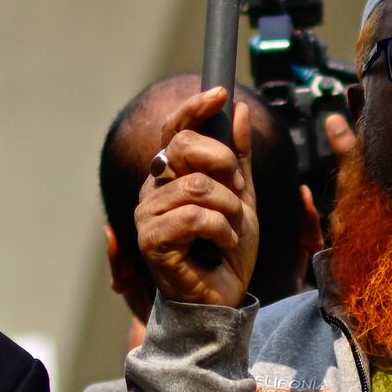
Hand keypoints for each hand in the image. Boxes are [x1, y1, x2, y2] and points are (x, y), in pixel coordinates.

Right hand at [130, 87, 257, 310]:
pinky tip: (222, 244)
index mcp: (171, 176)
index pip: (175, 129)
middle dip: (223, 165)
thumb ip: (238, 157)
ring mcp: (147, 214)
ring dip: (229, 208)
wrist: (224, 298)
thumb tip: (238, 110)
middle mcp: (153, 190)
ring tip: (232, 229)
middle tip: (238, 193)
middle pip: (184, 147)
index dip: (194, 107)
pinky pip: (194, 216)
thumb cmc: (227, 251)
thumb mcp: (243, 197)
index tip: (221, 93)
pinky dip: (221, 230)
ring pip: (197, 185)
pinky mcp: (151, 240)